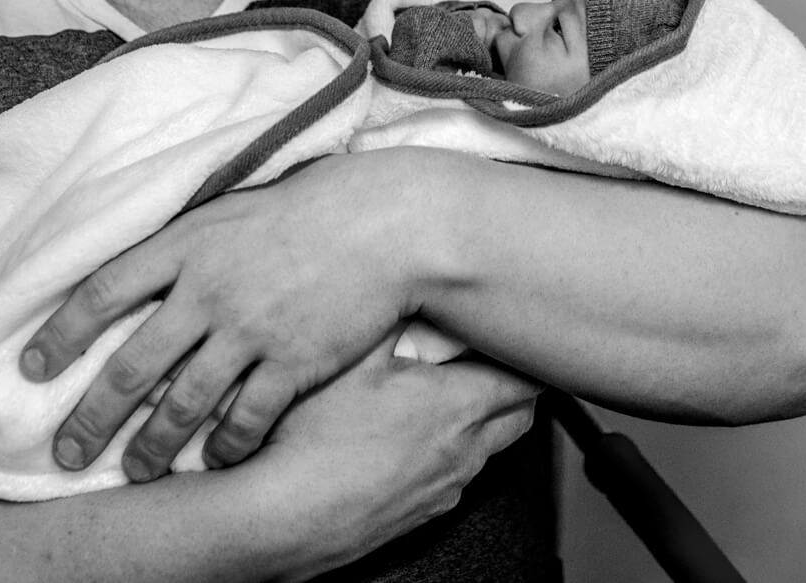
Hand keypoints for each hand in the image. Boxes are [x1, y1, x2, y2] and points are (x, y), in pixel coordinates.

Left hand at [20, 152, 419, 480]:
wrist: (384, 224)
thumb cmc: (306, 211)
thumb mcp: (230, 210)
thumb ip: (181, 246)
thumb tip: (131, 278)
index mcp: (188, 243)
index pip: (104, 291)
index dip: (61, 332)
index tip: (32, 367)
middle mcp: (210, 290)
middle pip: (132, 366)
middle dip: (92, 417)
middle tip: (66, 452)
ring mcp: (252, 330)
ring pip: (184, 404)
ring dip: (153, 447)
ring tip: (136, 471)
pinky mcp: (293, 362)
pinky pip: (247, 419)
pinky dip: (226, 447)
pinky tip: (214, 461)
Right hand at [252, 341, 542, 571]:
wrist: (276, 518)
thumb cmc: (309, 440)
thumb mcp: (351, 356)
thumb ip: (392, 318)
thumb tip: (409, 285)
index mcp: (456, 407)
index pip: (526, 380)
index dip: (529, 358)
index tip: (520, 341)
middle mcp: (460, 453)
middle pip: (520, 418)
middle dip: (516, 390)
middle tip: (493, 362)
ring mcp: (441, 490)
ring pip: (486, 452)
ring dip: (479, 424)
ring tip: (442, 398)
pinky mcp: (416, 517)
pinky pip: (451, 481)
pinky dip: (446, 457)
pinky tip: (406, 442)